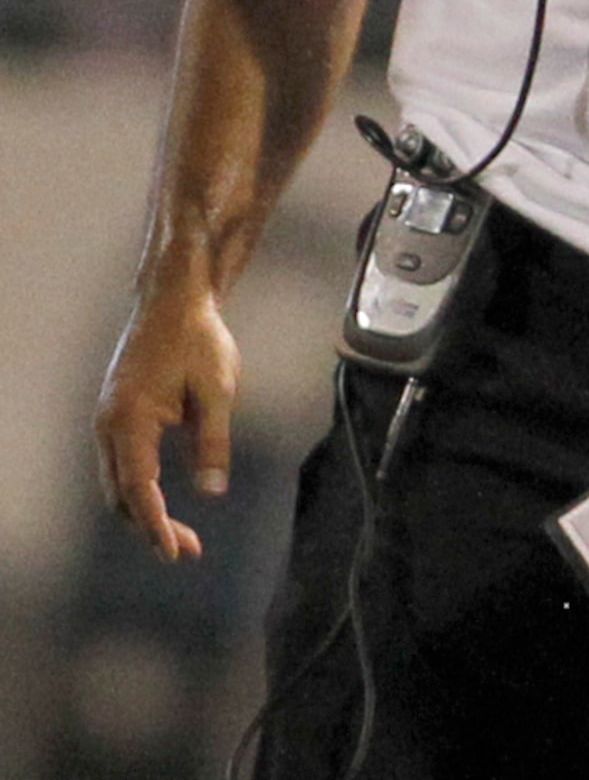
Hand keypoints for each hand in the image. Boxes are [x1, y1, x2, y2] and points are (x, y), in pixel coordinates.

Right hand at [94, 281, 240, 561]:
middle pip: (121, 494)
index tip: (173, 554)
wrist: (172, 299)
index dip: (155, 524)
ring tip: (181, 537)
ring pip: (116, 483)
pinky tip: (161, 502)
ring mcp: (106, 420)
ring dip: (142, 511)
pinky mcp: (114, 415)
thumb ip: (213, 441)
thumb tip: (211, 492)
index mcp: (130, 419)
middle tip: (188, 551)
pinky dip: (137, 490)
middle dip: (150, 526)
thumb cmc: (198, 339)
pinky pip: (120, 464)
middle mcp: (108, 425)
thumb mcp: (218, 389)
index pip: (137, 489)